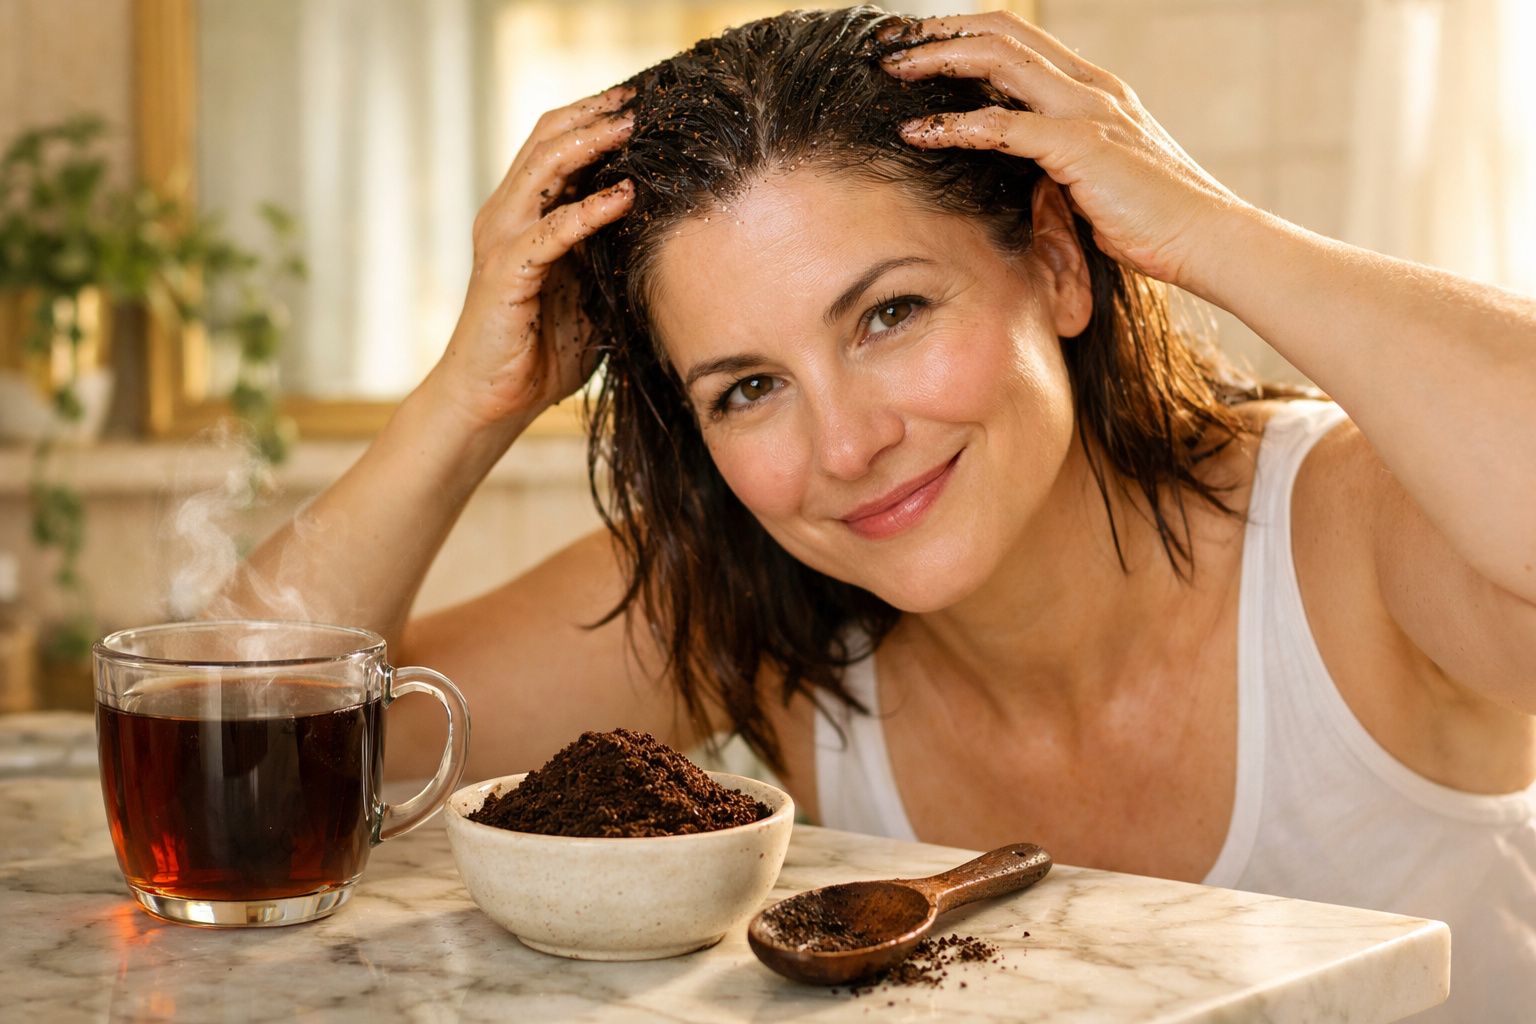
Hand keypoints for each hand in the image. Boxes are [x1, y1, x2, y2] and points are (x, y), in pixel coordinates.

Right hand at [428, 86, 633, 435]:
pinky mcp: (507, 272)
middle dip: (595, 115)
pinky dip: (591, 210)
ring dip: (591, 144)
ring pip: (544, 168)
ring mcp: (502, 240)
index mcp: (523, 216)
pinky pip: (553, 230)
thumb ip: (609, 259)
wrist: (493, 401)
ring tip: (633, 126)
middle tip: (641, 99)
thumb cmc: (541, 352)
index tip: (642, 105)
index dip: (593, 119)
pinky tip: (626, 196)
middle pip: (546, 140)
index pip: (553, 145)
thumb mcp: (587, 294)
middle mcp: (506, 217)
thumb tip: (661, 236)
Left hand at [883, 11, 1246, 290]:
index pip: (1019, 38)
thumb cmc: (1153, 218)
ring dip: (938, 61)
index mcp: (1093, 88)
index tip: (919, 48)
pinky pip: (1004, 127)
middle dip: (941, 33)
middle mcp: (1090, 87)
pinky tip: (918, 132)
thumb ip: (1055, 160)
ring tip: (893, 71)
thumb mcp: (1095, 176)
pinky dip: (954, 126)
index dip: (965, 33)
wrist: (1207, 238)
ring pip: (999, 60)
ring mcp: (1087, 111)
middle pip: (1003, 32)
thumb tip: (1011, 169)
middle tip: (891, 48)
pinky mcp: (1081, 148)